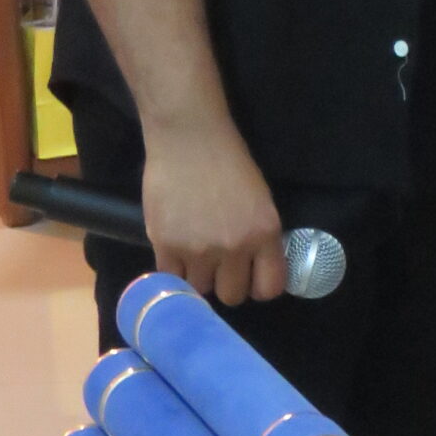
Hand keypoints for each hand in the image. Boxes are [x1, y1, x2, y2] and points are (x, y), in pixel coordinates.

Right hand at [141, 116, 286, 307]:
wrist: (190, 139)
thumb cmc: (229, 162)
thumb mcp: (260, 201)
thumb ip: (260, 238)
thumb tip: (256, 269)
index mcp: (264, 233)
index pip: (269, 288)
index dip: (259, 287)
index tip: (250, 278)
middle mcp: (235, 247)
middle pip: (232, 296)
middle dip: (227, 284)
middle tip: (219, 267)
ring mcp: (199, 249)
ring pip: (200, 290)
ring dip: (198, 278)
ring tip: (194, 256)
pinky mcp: (166, 245)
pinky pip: (171, 278)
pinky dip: (174, 271)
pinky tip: (175, 255)